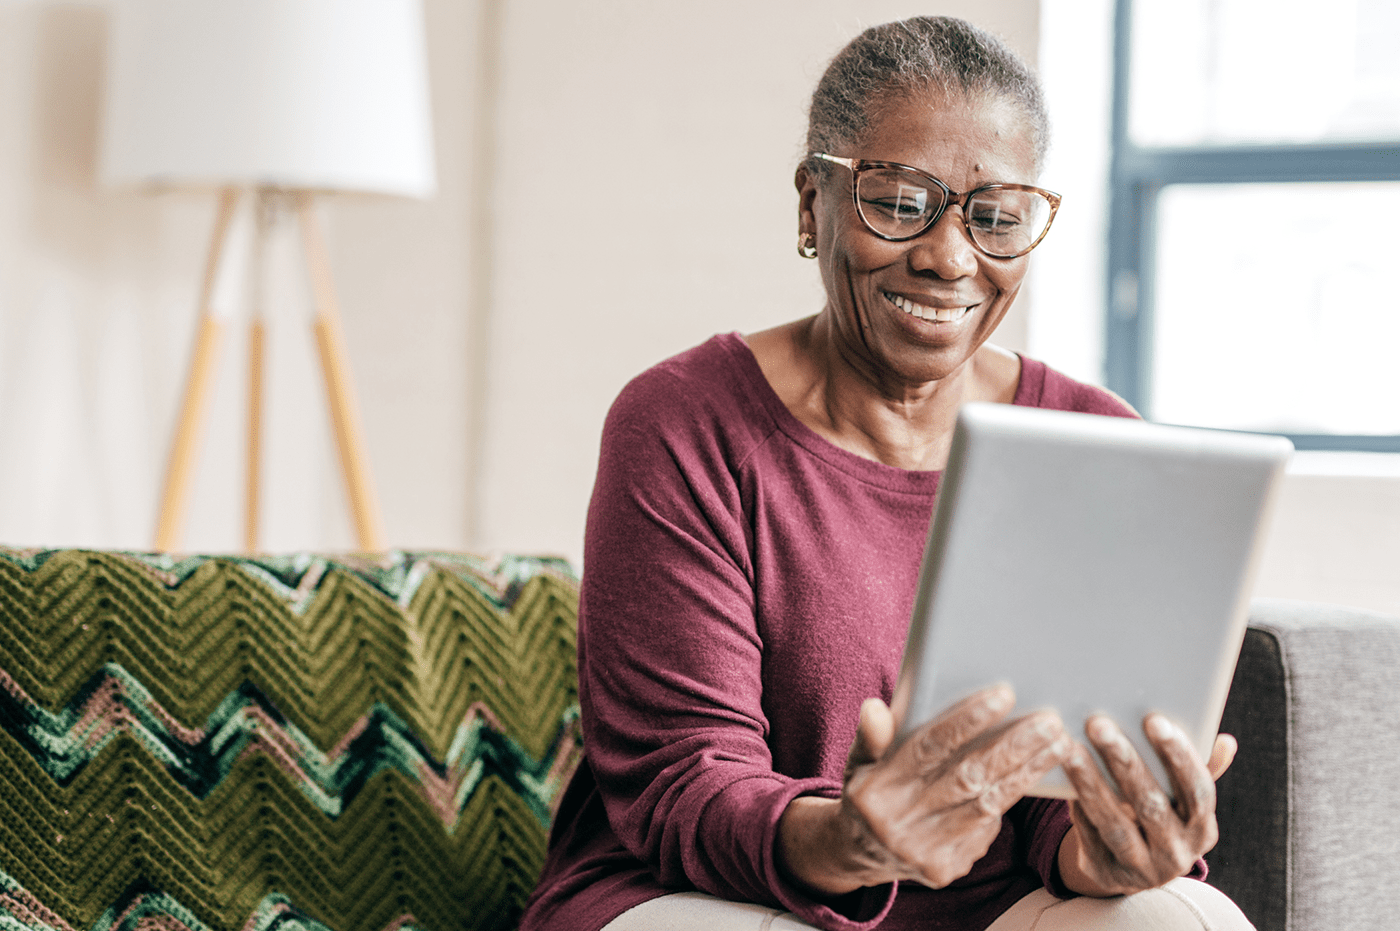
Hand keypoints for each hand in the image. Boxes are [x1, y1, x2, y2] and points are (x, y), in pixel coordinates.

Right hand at [777, 686, 1071, 895]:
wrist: (860, 854)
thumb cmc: (869, 792)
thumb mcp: (859, 762)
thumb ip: (871, 736)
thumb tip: (875, 707)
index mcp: (874, 791)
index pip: (928, 749)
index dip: (967, 721)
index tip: (1005, 694)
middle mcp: (897, 825)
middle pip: (967, 778)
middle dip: (1013, 748)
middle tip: (1049, 722)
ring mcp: (923, 852)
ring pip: (987, 804)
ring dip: (1027, 772)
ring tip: (1057, 743)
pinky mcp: (945, 870)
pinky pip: (986, 829)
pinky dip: (1010, 799)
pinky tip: (1034, 774)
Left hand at [1057, 714, 1236, 896]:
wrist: (1128, 866)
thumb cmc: (1157, 813)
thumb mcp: (1180, 799)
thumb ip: (1199, 769)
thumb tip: (1226, 742)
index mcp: (1202, 830)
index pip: (1197, 791)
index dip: (1179, 756)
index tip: (1154, 720)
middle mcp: (1178, 854)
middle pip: (1151, 805)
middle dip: (1124, 761)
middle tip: (1099, 724)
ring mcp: (1142, 869)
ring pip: (1115, 824)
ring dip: (1091, 783)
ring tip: (1071, 749)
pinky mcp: (1107, 874)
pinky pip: (1089, 836)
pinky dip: (1076, 805)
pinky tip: (1061, 777)